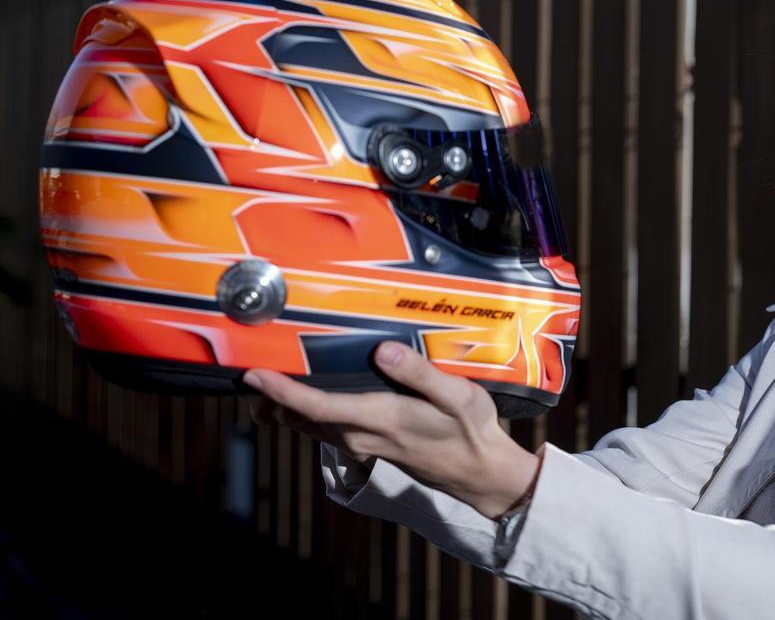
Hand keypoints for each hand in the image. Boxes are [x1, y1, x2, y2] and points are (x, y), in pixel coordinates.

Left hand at [241, 341, 542, 519]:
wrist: (479, 474)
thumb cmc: (470, 433)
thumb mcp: (457, 397)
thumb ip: (419, 374)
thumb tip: (384, 352)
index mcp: (380, 419)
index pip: (317, 406)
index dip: (281, 391)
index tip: (252, 374)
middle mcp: (361, 436)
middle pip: (300, 416)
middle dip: (269, 393)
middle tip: (244, 361)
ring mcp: (360, 444)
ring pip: (307, 424)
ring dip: (282, 403)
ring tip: (263, 375)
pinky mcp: (365, 446)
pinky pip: (321, 427)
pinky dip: (301, 411)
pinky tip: (300, 395)